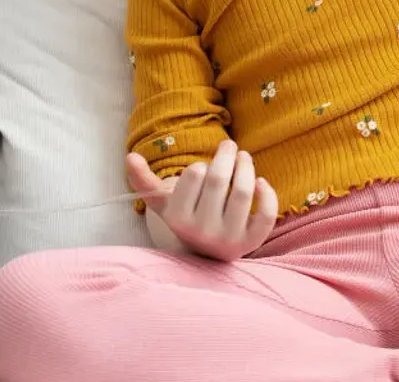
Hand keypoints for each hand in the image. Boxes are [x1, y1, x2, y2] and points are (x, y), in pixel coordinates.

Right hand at [127, 139, 278, 261]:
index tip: (202, 167)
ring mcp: (229, 238)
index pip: (194, 175)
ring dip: (246, 166)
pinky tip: (261, 181)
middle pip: (220, 180)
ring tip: (244, 157)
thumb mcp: (165, 204)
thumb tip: (130, 157)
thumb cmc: (187, 217)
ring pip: (244, 192)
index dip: (200, 165)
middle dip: (226, 155)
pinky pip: (266, 215)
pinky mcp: (252, 242)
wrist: (206, 254)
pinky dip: (268, 194)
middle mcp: (203, 231)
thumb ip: (145, 182)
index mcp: (179, 219)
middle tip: (229, 144)